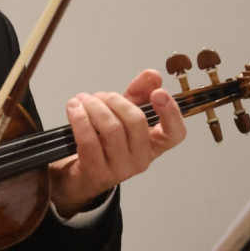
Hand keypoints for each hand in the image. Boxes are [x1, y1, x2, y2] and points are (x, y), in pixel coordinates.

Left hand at [49, 69, 185, 218]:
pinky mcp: (97, 172)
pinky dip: (79, 119)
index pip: (175, 133)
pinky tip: (73, 109)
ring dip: (94, 107)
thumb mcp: (122, 115)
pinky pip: (89, 140)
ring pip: (111, 129)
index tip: (158, 93)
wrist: (78, 175)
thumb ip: (139, 94)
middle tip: (98, 96)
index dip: (171, 112)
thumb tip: (153, 75)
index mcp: (153, 145)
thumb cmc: (103, 143)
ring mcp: (120, 168)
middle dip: (114, 100)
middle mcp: (141, 159)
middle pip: (136, 121)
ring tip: (82, 100)